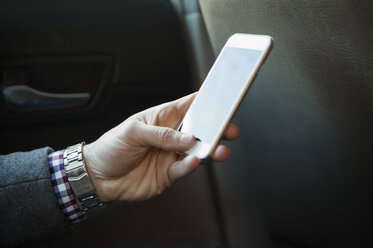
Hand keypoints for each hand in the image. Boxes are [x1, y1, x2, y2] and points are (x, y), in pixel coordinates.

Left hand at [83, 93, 239, 201]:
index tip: (223, 98)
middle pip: (200, 130)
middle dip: (216, 129)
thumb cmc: (111, 147)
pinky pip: (184, 169)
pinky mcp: (169, 173)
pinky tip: (192, 162)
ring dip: (209, 150)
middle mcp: (170, 136)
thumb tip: (187, 137)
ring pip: (197, 151)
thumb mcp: (133, 132)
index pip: (189, 106)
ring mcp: (171, 154)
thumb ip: (161, 135)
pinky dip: (191, 166)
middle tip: (229, 129)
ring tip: (218, 150)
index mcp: (163, 118)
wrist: (98, 177)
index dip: (206, 101)